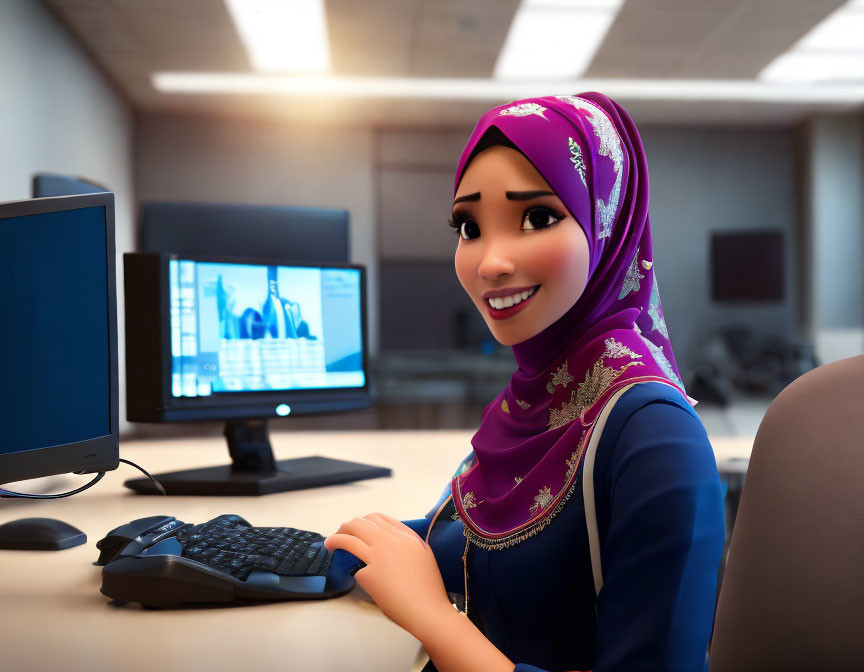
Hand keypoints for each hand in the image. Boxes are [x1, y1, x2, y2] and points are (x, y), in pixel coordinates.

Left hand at [325, 512, 452, 640]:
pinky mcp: (369, 573)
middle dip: (345, 526)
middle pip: (360, 523)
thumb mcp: (424, 554)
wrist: (427, 610)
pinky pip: (354, 566)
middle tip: (339, 534)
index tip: (357, 527)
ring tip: (330, 544)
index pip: (378, 518)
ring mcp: (378, 556)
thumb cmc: (428, 588)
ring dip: (335, 539)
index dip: (364, 521)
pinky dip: (353, 569)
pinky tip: (355, 576)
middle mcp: (390, 541)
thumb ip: (408, 541)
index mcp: (406, 536)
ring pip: (348, 537)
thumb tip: (390, 538)